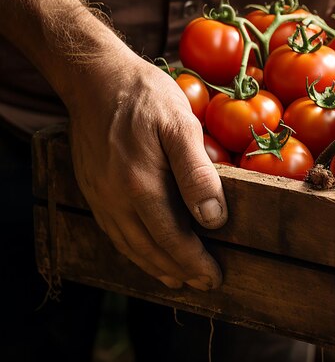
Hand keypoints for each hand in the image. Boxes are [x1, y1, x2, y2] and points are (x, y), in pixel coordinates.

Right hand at [67, 50, 227, 290]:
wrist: (95, 78)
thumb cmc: (146, 96)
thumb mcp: (181, 125)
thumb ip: (197, 173)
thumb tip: (214, 219)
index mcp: (140, 185)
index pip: (172, 238)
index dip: (195, 261)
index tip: (215, 277)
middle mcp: (116, 198)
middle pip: (149, 249)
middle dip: (180, 270)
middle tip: (204, 283)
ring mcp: (100, 195)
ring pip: (129, 246)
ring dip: (155, 266)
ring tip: (178, 278)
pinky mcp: (92, 188)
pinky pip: (113, 231)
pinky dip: (133, 250)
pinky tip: (145, 251)